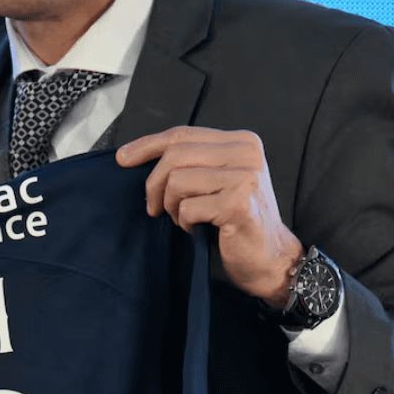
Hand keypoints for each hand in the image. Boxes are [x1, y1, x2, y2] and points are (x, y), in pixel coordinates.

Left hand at [117, 126, 303, 306]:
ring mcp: (245, 177)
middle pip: (176, 155)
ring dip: (172, 206)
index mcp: (241, 141)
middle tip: (154, 208)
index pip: (183, 134)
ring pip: (177, 181)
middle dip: (155, 184)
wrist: (271, 258)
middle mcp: (246, 153)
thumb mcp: (215, 180)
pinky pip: (188, 207)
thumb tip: (131, 154)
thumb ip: (189, 161)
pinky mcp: (238, 203)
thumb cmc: (236, 219)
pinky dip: (186, 222)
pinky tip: (199, 229)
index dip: (148, 145)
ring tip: (186, 219)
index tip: (123, 158)